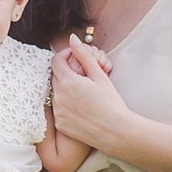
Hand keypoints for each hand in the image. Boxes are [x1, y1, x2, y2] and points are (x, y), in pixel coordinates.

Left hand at [51, 34, 129, 148]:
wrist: (116, 132)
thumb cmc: (111, 103)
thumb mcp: (99, 76)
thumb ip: (84, 55)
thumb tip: (72, 39)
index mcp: (68, 82)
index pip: (56, 60)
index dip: (64, 55)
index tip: (75, 57)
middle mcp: (58, 96)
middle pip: (55, 76)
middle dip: (67, 72)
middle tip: (83, 76)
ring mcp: (58, 111)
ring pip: (57, 93)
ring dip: (66, 89)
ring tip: (85, 94)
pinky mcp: (59, 123)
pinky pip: (59, 109)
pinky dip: (66, 105)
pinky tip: (82, 108)